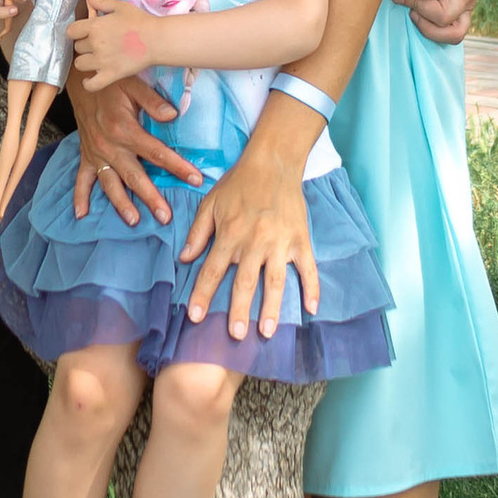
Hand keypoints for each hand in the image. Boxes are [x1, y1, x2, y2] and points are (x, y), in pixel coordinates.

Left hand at [68, 3, 155, 91]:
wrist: (157, 39)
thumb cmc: (141, 21)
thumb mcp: (120, 6)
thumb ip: (102, 1)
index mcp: (95, 26)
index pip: (71, 31)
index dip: (76, 31)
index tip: (83, 32)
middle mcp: (95, 44)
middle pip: (77, 47)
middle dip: (85, 44)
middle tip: (97, 43)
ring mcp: (101, 61)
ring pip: (80, 64)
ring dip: (85, 61)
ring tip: (95, 58)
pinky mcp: (110, 75)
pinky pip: (91, 85)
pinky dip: (88, 83)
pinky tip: (90, 79)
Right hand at [71, 71, 199, 224]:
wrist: (81, 81)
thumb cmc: (111, 83)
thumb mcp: (133, 84)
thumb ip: (153, 101)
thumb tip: (173, 115)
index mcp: (125, 129)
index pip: (156, 152)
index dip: (178, 167)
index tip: (196, 180)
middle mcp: (109, 146)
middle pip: (134, 176)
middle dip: (150, 197)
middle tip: (165, 217)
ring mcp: (96, 154)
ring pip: (110, 184)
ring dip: (121, 204)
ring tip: (133, 221)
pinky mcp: (86, 156)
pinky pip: (81, 180)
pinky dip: (80, 197)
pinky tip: (82, 215)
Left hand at [180, 130, 318, 343]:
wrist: (273, 162)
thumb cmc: (239, 183)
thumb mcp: (211, 203)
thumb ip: (198, 232)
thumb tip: (185, 258)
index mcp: (230, 234)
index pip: (212, 271)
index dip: (203, 295)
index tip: (196, 318)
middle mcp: (254, 242)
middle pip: (244, 282)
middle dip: (239, 311)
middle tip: (235, 335)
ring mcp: (280, 243)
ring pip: (275, 281)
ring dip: (272, 308)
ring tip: (268, 331)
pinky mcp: (300, 240)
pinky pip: (308, 268)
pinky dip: (312, 288)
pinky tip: (312, 309)